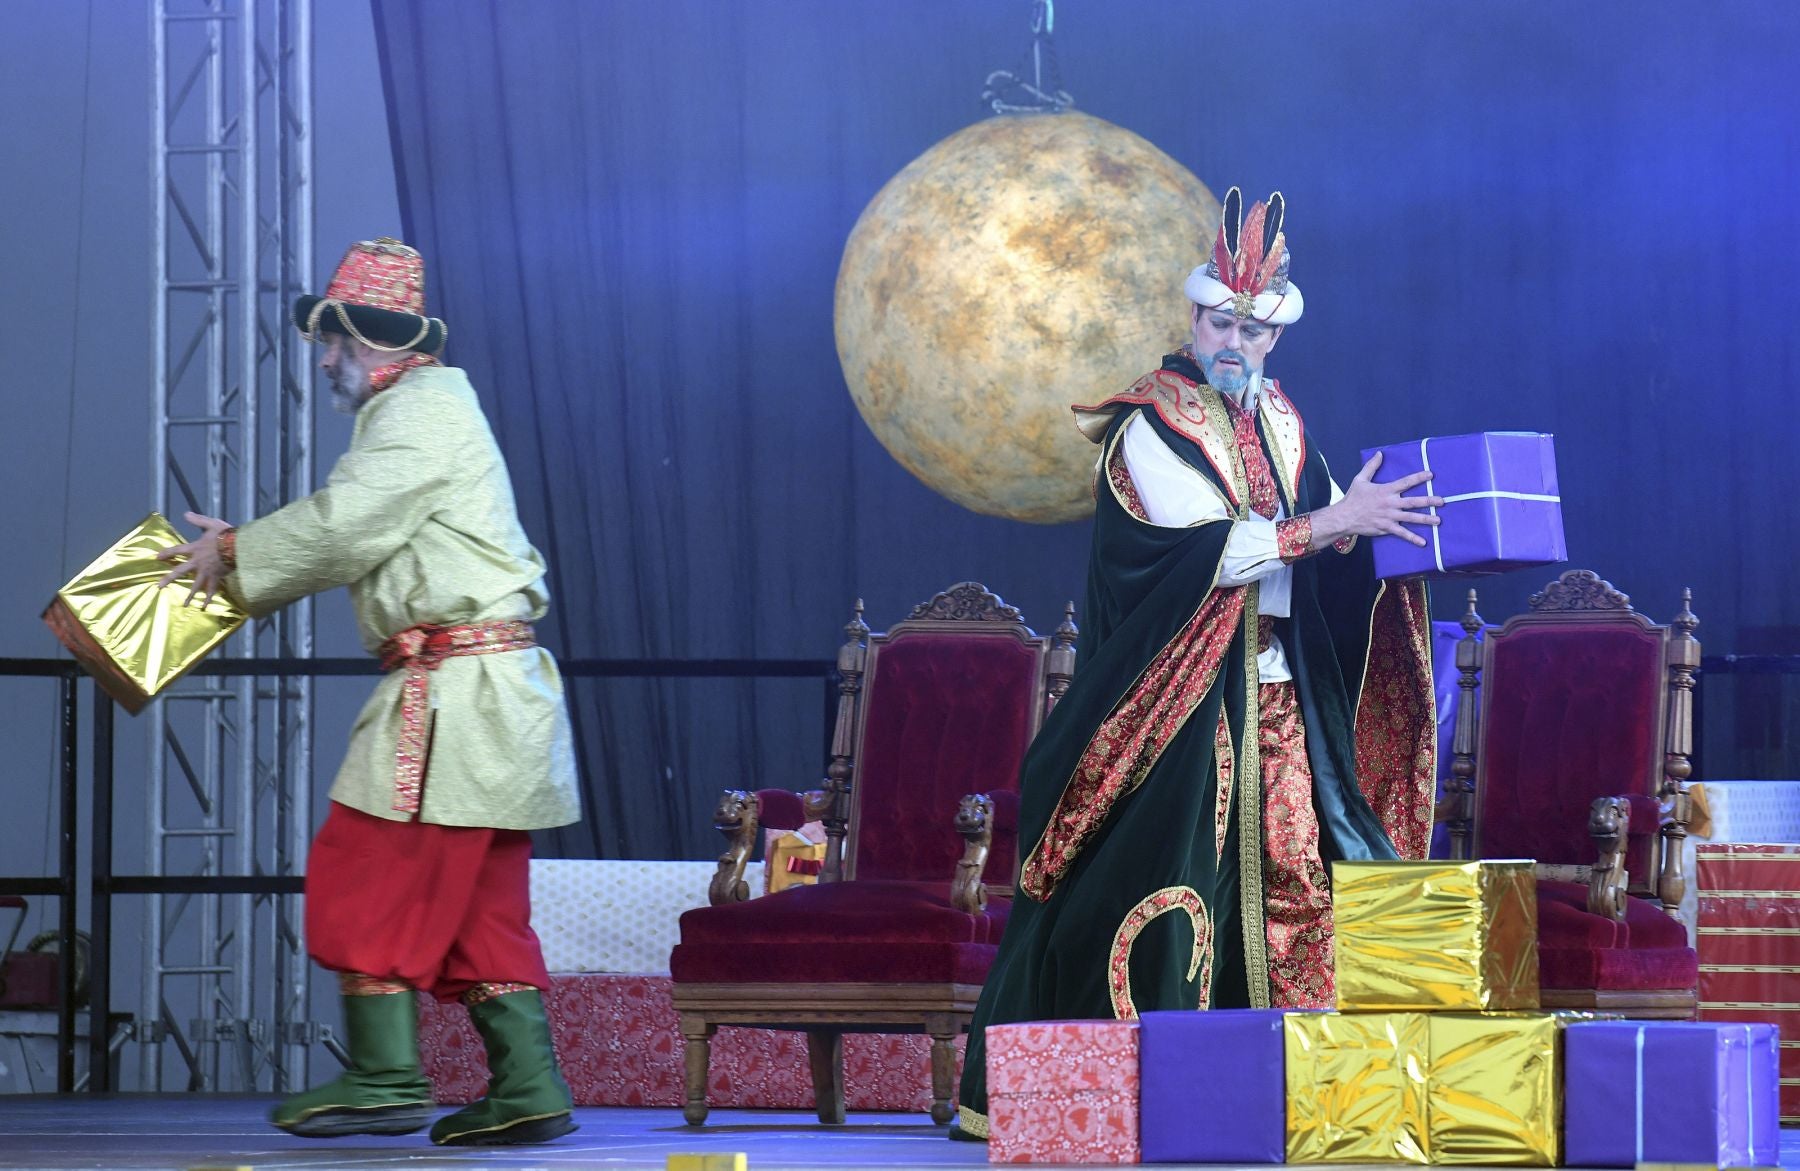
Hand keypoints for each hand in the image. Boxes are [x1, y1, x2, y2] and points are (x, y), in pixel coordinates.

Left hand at [155, 512, 234, 606]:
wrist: (238, 546)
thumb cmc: (225, 534)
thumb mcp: (211, 523)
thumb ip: (198, 520)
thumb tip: (185, 514)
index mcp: (195, 548)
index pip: (177, 550)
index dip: (167, 553)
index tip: (157, 557)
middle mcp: (198, 562)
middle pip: (181, 571)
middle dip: (169, 578)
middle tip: (159, 586)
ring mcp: (207, 571)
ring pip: (196, 585)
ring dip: (190, 595)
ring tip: (185, 605)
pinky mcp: (217, 577)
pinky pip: (213, 589)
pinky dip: (210, 598)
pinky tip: (206, 606)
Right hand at [1311, 451, 1445, 547]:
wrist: (1344, 517)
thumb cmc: (1352, 498)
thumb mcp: (1360, 479)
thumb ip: (1371, 466)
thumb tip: (1380, 454)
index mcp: (1386, 490)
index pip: (1406, 482)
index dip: (1419, 477)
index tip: (1431, 475)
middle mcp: (1390, 503)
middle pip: (1414, 502)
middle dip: (1429, 501)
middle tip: (1442, 501)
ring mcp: (1390, 517)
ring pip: (1411, 518)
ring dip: (1426, 519)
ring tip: (1438, 520)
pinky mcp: (1386, 528)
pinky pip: (1402, 533)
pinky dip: (1413, 538)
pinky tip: (1423, 542)